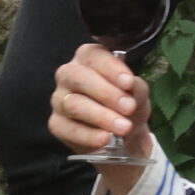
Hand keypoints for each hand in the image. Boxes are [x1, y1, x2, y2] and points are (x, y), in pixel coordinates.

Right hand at [48, 43, 154, 194]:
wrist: (124, 138)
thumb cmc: (127, 106)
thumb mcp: (138, 95)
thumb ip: (136, 87)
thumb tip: (130, 84)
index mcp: (88, 59)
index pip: (93, 55)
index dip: (110, 68)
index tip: (128, 83)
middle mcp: (69, 75)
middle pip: (77, 77)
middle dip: (106, 93)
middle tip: (129, 107)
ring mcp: (59, 99)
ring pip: (73, 104)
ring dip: (101, 116)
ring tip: (123, 127)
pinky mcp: (56, 124)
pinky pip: (68, 129)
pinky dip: (88, 135)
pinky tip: (105, 139)